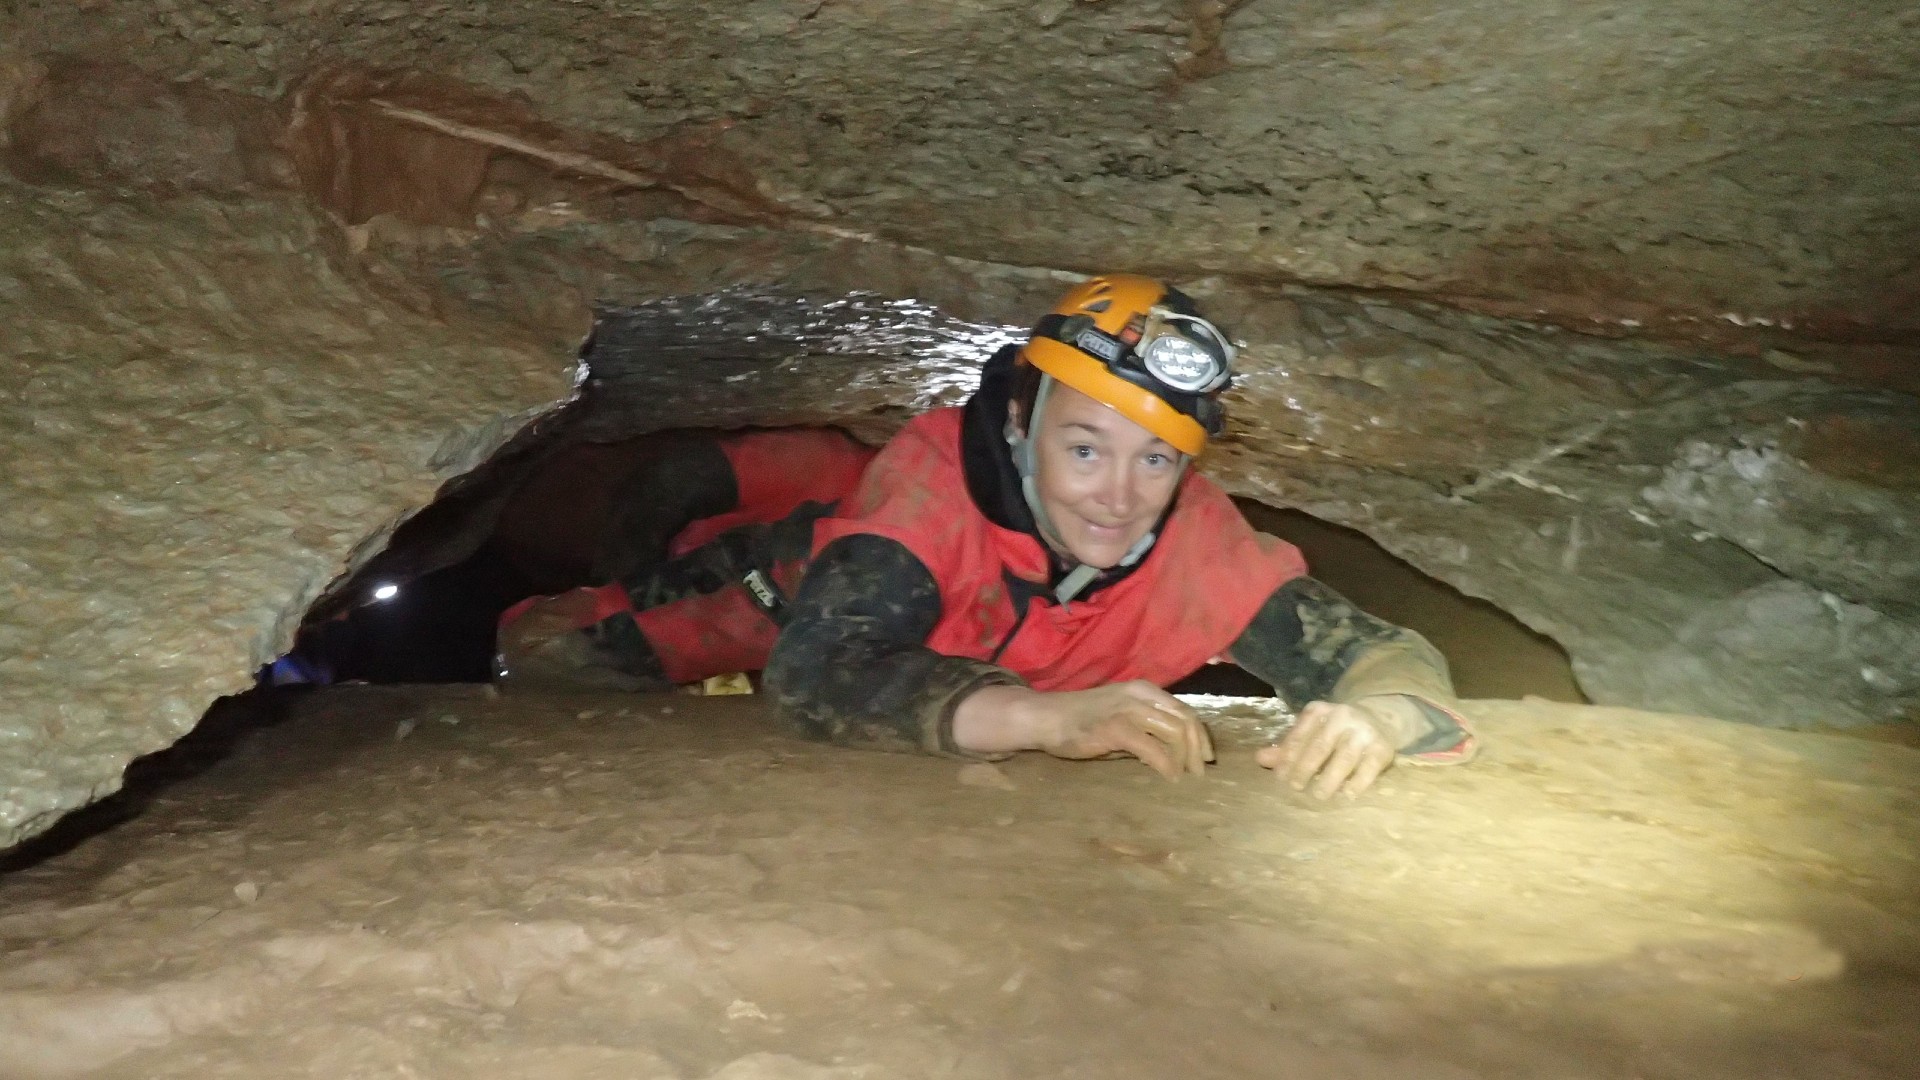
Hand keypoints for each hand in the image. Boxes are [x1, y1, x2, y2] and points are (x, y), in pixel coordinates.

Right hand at [955, 682, 1212, 779]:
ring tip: (1185, 776)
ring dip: (1185, 758)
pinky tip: (1169, 777)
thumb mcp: (1120, 715)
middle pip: (1185, 720)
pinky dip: (1166, 764)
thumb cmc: (1081, 721)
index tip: (1205, 757)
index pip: (1185, 710)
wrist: (1046, 717)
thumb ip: (1145, 726)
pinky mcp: (1115, 728)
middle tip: (1200, 772)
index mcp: (1145, 690)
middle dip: (1197, 749)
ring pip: (1174, 731)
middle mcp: (1140, 695)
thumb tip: (1173, 751)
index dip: (1200, 735)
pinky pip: (1152, 747)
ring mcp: (1128, 710)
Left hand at [1255, 696, 1422, 799]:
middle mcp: (1343, 716)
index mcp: (1319, 711)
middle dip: (1305, 768)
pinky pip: (1369, 768)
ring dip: (1330, 778)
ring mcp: (1364, 731)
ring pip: (1344, 757)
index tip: (1280, 777)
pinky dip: (1356, 783)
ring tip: (1319, 795)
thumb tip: (1259, 759)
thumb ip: (1288, 747)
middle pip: (1320, 746)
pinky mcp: (1383, 748)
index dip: (1288, 757)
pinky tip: (1345, 795)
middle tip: (1296, 787)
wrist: (1380, 719)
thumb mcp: (1311, 733)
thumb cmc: (1335, 732)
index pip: (1300, 734)